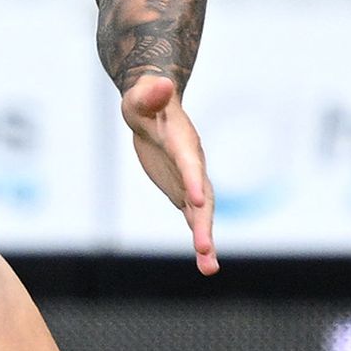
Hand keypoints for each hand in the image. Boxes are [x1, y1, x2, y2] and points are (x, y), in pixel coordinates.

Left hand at [120, 73, 215, 272]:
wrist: (154, 108)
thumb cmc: (144, 100)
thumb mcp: (141, 97)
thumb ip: (150, 94)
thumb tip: (158, 82)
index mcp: (183, 143)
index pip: (188, 164)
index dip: (193, 181)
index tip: (198, 202)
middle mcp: (193, 166)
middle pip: (202, 197)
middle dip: (204, 223)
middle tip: (204, 249)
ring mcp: (190, 182)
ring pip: (201, 215)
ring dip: (205, 240)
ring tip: (209, 268)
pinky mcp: (184, 192)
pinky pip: (194, 219)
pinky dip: (199, 239)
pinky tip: (205, 263)